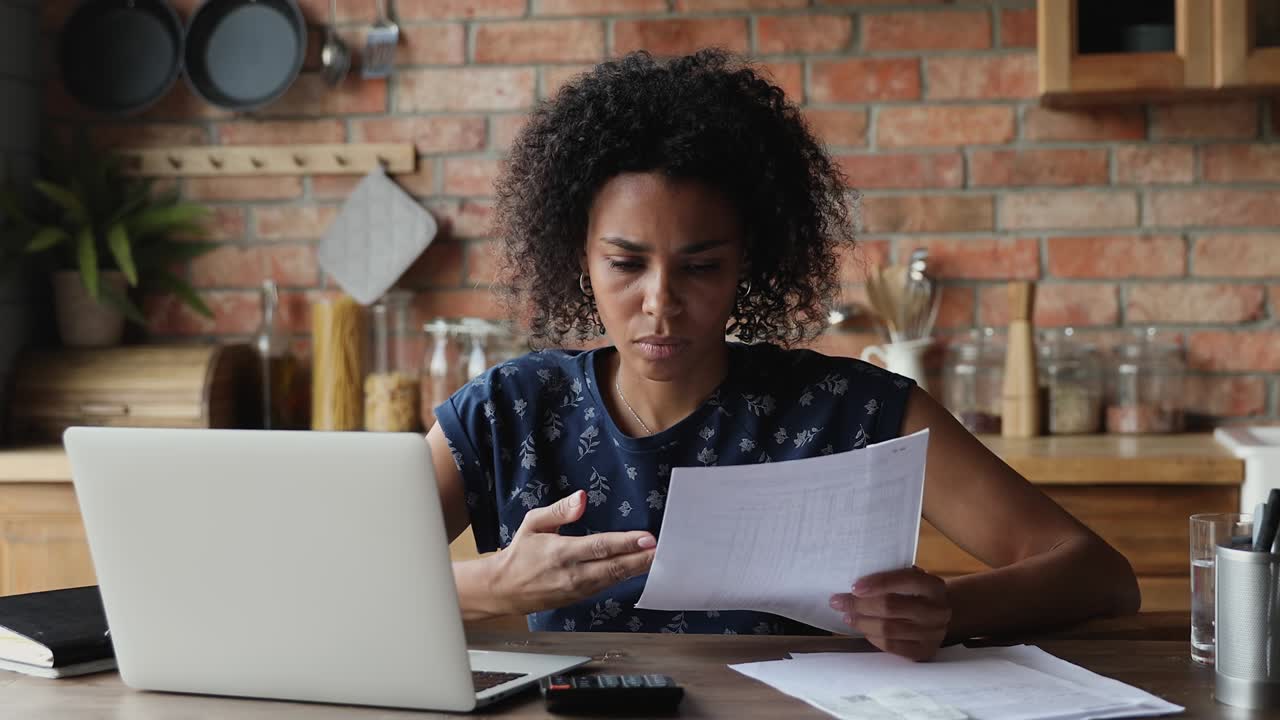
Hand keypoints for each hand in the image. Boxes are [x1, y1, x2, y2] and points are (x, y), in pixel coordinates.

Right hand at [490, 490, 656, 615]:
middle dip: (641, 559)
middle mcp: (572, 574)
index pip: (599, 547)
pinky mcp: (580, 598)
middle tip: (664, 551)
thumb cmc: (520, 552)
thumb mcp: (533, 523)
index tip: (647, 538)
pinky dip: (625, 578)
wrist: (504, 589)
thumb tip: (582, 497)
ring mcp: (577, 589)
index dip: (625, 543)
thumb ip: (559, 510)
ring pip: (614, 579)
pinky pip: (607, 586)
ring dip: (638, 569)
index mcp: (560, 552)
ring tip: (659, 558)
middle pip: (613, 567)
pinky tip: (639, 568)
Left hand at [830, 566, 950, 660]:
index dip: (877, 583)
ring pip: (888, 629)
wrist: (943, 617)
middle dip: (859, 604)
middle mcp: (936, 610)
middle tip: (838, 602)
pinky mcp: (924, 652)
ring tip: (847, 617)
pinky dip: (873, 638)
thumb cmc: (918, 595)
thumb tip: (855, 585)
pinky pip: (892, 646)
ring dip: (862, 623)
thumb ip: (892, 580)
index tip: (853, 587)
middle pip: (891, 607)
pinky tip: (864, 631)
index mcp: (933, 586)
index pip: (905, 580)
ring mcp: (932, 634)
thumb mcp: (912, 581)